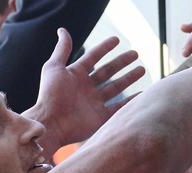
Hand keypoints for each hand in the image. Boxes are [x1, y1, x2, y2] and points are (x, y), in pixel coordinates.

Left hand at [33, 31, 145, 150]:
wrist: (51, 123)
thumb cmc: (50, 95)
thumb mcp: (54, 68)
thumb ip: (62, 50)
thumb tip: (62, 30)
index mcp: (75, 75)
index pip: (92, 57)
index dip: (103, 48)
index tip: (116, 39)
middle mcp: (85, 88)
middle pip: (107, 71)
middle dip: (121, 63)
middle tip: (135, 54)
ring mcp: (93, 103)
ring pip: (115, 87)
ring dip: (128, 78)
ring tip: (141, 69)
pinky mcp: (100, 117)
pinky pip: (118, 108)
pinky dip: (130, 101)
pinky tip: (142, 93)